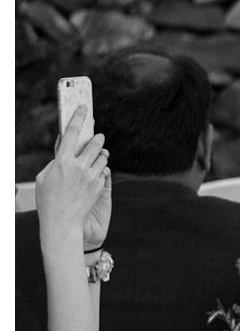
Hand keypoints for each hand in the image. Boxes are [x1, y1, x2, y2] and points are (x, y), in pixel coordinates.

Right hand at [37, 105, 109, 253]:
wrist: (61, 223)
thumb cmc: (48, 200)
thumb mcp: (44, 177)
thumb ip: (55, 161)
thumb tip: (64, 147)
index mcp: (61, 162)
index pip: (71, 134)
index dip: (77, 118)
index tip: (83, 108)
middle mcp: (78, 167)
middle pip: (94, 143)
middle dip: (96, 138)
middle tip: (97, 136)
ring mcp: (91, 176)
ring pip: (103, 156)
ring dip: (100, 153)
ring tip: (96, 156)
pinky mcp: (99, 185)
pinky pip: (104, 170)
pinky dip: (100, 169)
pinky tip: (94, 173)